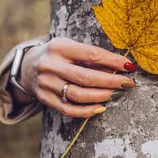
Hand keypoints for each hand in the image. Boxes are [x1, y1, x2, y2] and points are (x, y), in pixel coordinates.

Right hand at [15, 38, 135, 117]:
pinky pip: (68, 109)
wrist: (27, 66)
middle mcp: (50, 65)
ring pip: (78, 95)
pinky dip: (86, 111)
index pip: (91, 54)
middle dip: (111, 81)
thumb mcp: (71, 47)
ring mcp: (46, 83)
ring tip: (117, 94)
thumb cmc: (58, 55)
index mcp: (59, 47)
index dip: (113, 61)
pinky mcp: (45, 98)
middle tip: (128, 84)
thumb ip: (92, 57)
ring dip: (102, 96)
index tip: (129, 66)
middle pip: (85, 77)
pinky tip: (101, 107)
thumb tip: (121, 67)